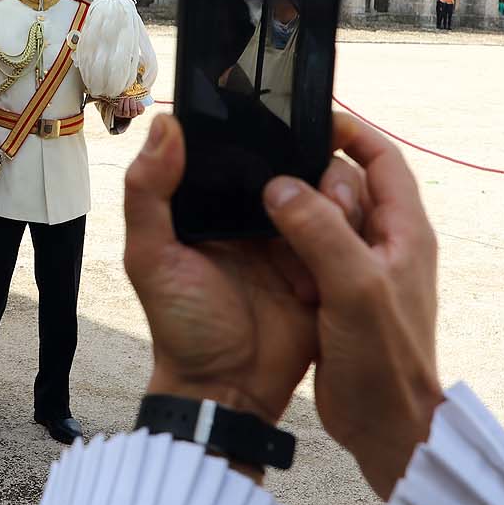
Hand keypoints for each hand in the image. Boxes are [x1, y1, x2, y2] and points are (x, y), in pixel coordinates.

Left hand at [113, 93, 146, 118]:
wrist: (122, 108)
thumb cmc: (131, 101)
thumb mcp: (136, 99)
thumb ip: (138, 95)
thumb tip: (137, 84)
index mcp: (138, 111)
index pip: (141, 110)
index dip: (140, 105)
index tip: (138, 100)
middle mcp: (132, 114)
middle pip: (133, 110)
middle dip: (132, 103)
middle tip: (131, 98)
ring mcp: (125, 115)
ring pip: (126, 111)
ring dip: (126, 103)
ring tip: (126, 98)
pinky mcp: (119, 114)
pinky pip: (120, 109)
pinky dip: (121, 103)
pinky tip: (122, 99)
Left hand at [122, 115, 320, 459]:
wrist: (227, 390)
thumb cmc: (181, 326)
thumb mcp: (151, 257)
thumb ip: (148, 192)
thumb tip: (165, 124)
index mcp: (218, 202)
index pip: (249, 149)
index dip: (271, 129)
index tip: (294, 114)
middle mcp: (260, 215)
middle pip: (300, 165)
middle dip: (321, 162)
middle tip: (325, 180)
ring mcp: (298, 242)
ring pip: (333, 196)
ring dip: (341, 195)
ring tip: (337, 209)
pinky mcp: (328, 270)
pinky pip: (350, 237)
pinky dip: (355, 231)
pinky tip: (354, 232)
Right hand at [263, 114, 443, 499]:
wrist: (389, 427)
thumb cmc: (384, 360)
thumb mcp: (353, 288)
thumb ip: (319, 232)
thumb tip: (281, 187)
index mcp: (405, 231)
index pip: (382, 158)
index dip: (349, 132)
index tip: (307, 123)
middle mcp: (389, 243)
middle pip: (347, 185)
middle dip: (311, 180)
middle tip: (279, 188)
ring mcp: (365, 271)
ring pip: (325, 220)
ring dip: (297, 219)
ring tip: (272, 227)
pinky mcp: (342, 297)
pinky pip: (312, 255)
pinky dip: (291, 251)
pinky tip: (269, 261)